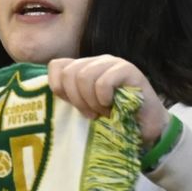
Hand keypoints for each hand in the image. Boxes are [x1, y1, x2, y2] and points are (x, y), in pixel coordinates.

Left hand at [46, 55, 169, 144]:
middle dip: (77, 100)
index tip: (71, 106)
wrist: (146, 129)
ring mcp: (112, 63)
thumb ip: (69, 98)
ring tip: (104, 112)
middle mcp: (96, 61)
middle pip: (69, 73)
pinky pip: (103, 82)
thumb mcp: (85, 108)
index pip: (56, 66)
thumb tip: (45, 98)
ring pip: (84, 77)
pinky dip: (104, 99)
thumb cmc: (113, 120)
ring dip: (92, 101)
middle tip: (91, 114)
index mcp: (83, 67)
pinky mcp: (128, 70)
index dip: (59, 88)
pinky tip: (113, 107)